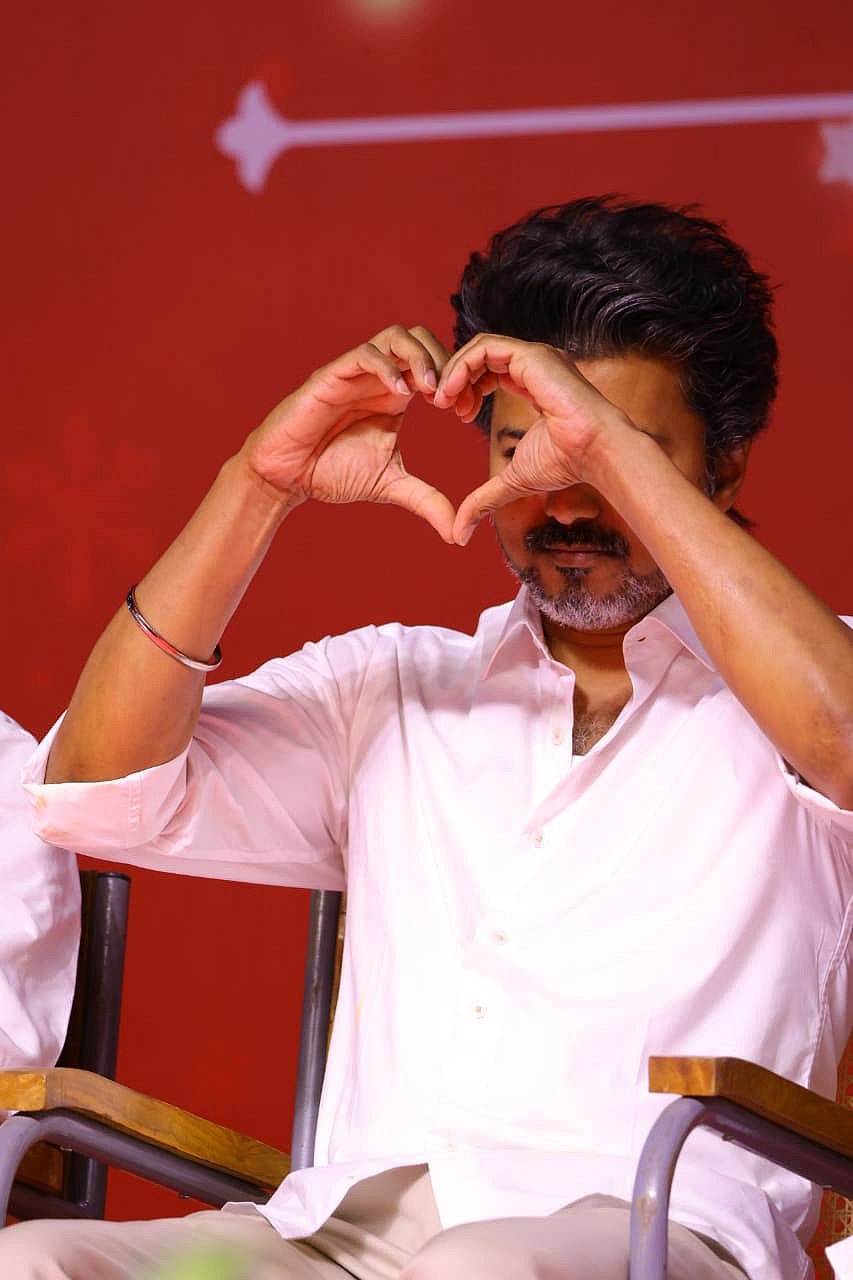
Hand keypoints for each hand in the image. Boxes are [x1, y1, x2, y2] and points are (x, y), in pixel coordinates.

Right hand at [243, 326, 481, 542]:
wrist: (287, 477)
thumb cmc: (332, 473)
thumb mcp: (392, 486)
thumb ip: (428, 501)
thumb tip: (460, 534)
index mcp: (396, 395)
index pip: (437, 365)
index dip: (459, 382)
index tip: (467, 412)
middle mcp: (379, 377)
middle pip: (423, 338)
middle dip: (446, 362)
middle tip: (452, 399)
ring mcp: (356, 373)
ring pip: (397, 336)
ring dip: (421, 357)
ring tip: (432, 390)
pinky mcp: (332, 376)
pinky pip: (365, 354)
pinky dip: (389, 367)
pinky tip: (401, 394)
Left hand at [435, 334, 629, 543]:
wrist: (595, 452)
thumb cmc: (565, 464)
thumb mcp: (511, 481)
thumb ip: (484, 499)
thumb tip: (459, 533)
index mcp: (533, 383)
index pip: (490, 371)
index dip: (466, 388)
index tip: (456, 414)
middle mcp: (534, 364)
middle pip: (481, 355)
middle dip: (456, 378)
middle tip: (442, 406)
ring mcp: (534, 356)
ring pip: (479, 346)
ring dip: (455, 371)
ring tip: (442, 400)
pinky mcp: (531, 355)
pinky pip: (485, 348)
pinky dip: (462, 366)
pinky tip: (453, 393)